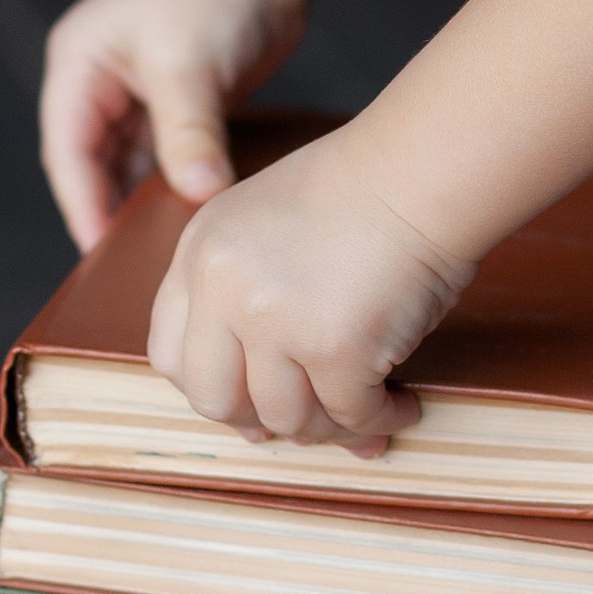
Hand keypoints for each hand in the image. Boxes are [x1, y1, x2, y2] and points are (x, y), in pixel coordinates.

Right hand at [39, 0, 303, 247]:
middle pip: (94, 164)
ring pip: (131, 166)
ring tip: (162, 256)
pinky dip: (177, 188)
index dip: (81, 203)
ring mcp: (137, 92)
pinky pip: (166, 159)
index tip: (100, 254)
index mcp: (79, 62)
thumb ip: (188, 134)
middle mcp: (98, 79)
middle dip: (111, 211)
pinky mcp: (177, 102)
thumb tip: (197, 196)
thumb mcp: (191, 66)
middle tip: (129, 271)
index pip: (67, 149)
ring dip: (146, 204)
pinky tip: (194, 222)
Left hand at [145, 130, 472, 451]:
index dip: (210, 388)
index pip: (170, 354)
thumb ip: (242, 290)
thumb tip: (256, 403)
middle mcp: (224, 287)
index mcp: (200, 251)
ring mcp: (274, 319)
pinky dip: (379, 420)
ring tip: (367, 411)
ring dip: (330, 427)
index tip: (247, 403)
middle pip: (214, 399)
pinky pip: (351, 414)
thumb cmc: (364, 187)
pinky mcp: (334, 346)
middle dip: (260, 422)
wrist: (423, 166)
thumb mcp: (264, 222)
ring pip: (285, 418)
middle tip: (304, 421)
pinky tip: (401, 407)